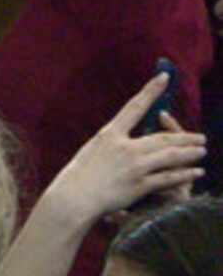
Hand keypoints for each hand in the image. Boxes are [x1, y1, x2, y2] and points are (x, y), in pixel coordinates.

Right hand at [40, 73, 204, 227]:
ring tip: (202, 151)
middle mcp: (125, 147)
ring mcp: (134, 166)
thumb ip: (114, 144)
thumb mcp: (93, 150)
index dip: (151, 90)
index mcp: (109, 135)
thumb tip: (132, 141)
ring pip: (170, 156)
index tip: (164, 77)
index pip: (135, 107)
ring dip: (190, 152)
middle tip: (201, 137)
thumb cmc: (79, 176)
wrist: (73, 198)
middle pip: (163, 137)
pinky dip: (185, 174)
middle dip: (185, 136)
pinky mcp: (139, 185)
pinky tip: (196, 172)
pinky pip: (168, 178)